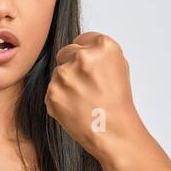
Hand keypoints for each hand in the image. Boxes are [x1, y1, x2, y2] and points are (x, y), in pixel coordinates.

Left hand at [44, 31, 143, 161]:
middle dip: (72, 66)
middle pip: (66, 53)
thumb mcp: (118, 66)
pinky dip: (59, 100)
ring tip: (83, 100)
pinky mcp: (53, 92)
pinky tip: (75, 109)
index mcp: (103, 46)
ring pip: (58, 73)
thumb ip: (98, 52)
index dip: (85, 54)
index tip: (89, 67)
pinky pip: (51, 91)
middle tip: (86, 86)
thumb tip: (80, 48)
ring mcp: (65, 74)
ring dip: (66, 84)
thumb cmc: (117, 102)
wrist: (113, 131)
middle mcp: (83, 56)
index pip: (83, 39)